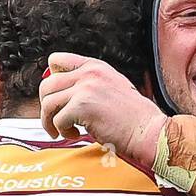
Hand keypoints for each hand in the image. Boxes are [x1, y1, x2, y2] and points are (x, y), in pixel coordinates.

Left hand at [38, 52, 165, 165]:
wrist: (148, 132)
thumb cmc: (134, 119)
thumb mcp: (112, 88)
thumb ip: (90, 86)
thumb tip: (64, 95)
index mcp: (95, 67)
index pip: (56, 61)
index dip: (52, 81)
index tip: (57, 98)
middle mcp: (89, 73)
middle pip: (47, 84)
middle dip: (47, 106)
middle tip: (54, 120)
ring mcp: (85, 88)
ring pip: (48, 103)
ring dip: (50, 121)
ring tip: (63, 131)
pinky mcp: (82, 106)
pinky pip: (58, 120)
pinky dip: (62, 131)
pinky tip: (75, 135)